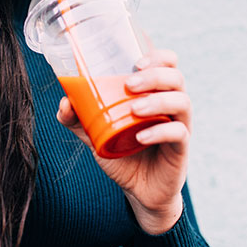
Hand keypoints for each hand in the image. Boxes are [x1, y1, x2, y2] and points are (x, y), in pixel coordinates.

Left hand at [57, 49, 190, 233]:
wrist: (138, 190)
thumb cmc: (121, 152)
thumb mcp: (94, 133)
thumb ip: (77, 117)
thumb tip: (65, 101)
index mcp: (154, 93)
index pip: (167, 63)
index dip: (157, 56)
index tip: (136, 60)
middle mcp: (170, 105)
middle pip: (175, 77)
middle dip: (154, 75)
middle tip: (129, 84)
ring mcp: (179, 125)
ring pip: (182, 101)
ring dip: (158, 100)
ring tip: (134, 109)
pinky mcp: (181, 148)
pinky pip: (179, 133)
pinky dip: (160, 131)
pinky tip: (141, 137)